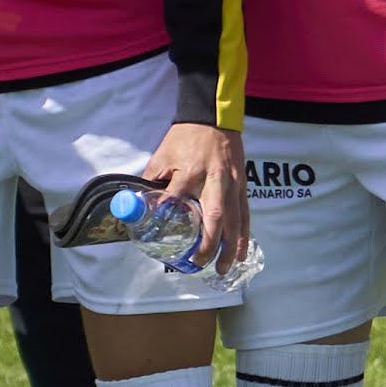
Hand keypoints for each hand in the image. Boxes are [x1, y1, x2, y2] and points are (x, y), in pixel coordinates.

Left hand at [142, 120, 251, 269]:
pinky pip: (245, 214)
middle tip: (198, 263)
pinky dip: (244, 235)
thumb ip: (152, 180)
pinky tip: (241, 252)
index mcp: (190, 172)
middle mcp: (214, 181)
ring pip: (235, 220)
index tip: (158, 237)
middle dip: (209, 244)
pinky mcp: (243, 186)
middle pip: (214, 217)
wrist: (212, 118)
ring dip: (230, 247)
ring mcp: (232, 184)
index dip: (167, 218)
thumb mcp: (162, 156)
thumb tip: (139, 205)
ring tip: (223, 268)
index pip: (176, 199)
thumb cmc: (184, 137)